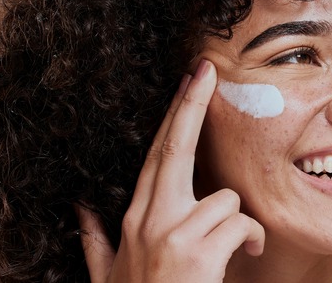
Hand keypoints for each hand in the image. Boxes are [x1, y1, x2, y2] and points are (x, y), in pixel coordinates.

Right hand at [76, 59, 264, 281]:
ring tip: (238, 245)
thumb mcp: (106, 275)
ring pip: (224, 197)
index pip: (155, 155)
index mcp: (133, 219)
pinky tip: (246, 255)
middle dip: (190, 105)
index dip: (172, 116)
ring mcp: (171, 234)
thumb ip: (94, 241)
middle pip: (173, 148)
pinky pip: (239, 222)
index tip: (186, 83)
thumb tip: (81, 210)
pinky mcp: (196, 252)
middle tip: (204, 70)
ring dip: (238, 220)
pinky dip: (250, 237)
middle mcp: (149, 219)